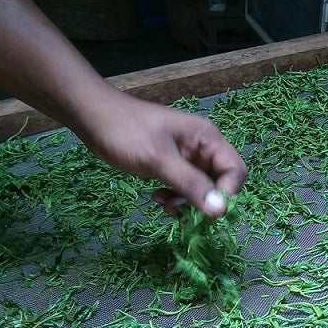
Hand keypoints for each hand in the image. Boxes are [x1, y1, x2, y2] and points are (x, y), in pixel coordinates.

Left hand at [77, 89, 247, 217]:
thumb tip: (220, 211)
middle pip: (220, 182)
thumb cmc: (126, 132)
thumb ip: (190, 184)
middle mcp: (203, 148)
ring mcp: (188, 157)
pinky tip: (157, 197)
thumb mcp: (159, 160)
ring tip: (163, 202)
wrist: (92, 116)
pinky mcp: (173, 165)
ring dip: (187, 201)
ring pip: (202, 188)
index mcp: (207, 139)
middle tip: (179, 208)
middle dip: (203, 200)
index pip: (235, 171)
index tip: (206, 211)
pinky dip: (175, 197)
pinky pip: (185, 187)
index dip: (226, 193)